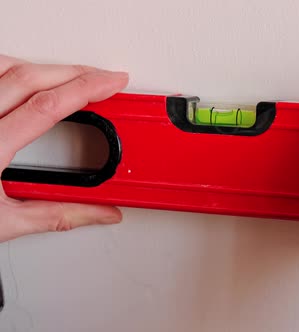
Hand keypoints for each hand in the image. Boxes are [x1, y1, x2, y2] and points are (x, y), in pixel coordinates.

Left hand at [0, 55, 128, 242]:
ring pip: (5, 68)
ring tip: (71, 76)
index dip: (87, 88)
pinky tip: (27, 78)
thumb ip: (58, 215)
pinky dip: (12, 69)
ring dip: (44, 68)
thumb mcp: (4, 224)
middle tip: (104, 77)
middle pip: (31, 78)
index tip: (113, 83)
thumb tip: (100, 212)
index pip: (48, 106)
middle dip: (76, 72)